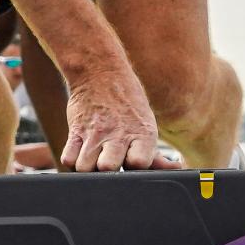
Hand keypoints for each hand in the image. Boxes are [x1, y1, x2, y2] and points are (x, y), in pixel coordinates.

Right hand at [59, 61, 179, 171]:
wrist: (101, 73)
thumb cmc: (128, 105)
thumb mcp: (146, 126)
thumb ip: (156, 155)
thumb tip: (176, 170)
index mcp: (142, 133)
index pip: (139, 163)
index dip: (135, 167)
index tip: (131, 162)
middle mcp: (118, 134)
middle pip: (108, 168)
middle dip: (109, 171)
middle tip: (111, 162)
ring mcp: (95, 134)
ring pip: (85, 168)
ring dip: (89, 167)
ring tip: (96, 158)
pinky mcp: (75, 132)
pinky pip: (68, 160)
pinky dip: (73, 161)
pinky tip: (83, 153)